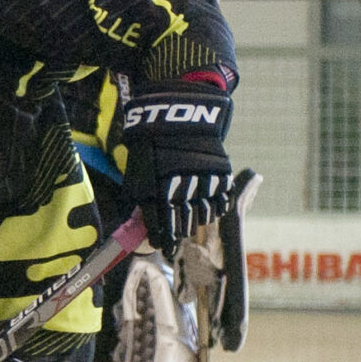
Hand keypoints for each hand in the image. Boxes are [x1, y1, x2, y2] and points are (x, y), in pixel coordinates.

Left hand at [120, 83, 234, 244]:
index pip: (163, 225)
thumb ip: (142, 200)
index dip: (163, 239)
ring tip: (190, 216)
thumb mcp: (139, 171)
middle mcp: (184, 187)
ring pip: (205, 216)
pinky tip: (207, 206)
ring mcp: (205, 181)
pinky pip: (221, 202)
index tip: (163, 246)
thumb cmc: (154, 146)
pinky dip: (215, 208)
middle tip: (175, 233)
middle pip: (185, 224)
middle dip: (178, 231)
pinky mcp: (222, 174)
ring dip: (196, 220)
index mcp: (159, 186)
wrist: (180, 115)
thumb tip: (145, 227)